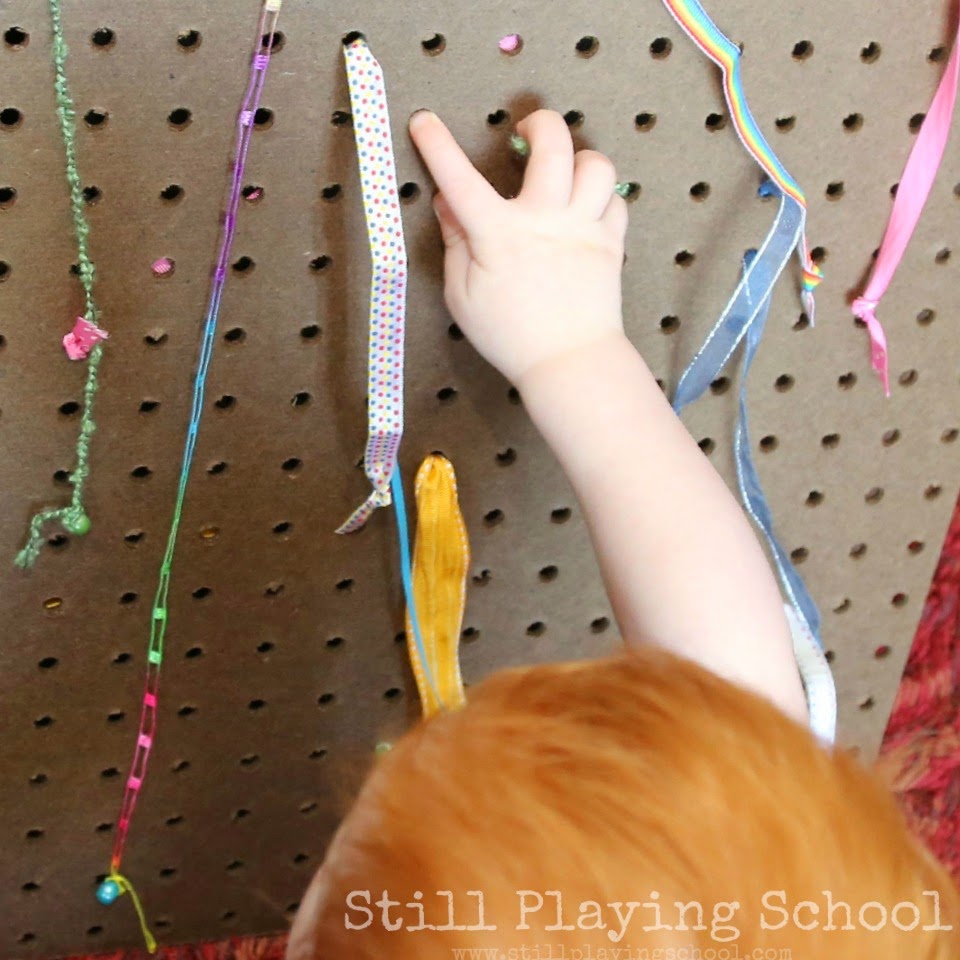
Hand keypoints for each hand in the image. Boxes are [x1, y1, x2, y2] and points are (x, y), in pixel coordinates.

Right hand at [408, 108, 628, 386]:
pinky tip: (586, 210)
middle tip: (527, 132)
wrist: (570, 363)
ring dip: (579, 159)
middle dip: (539, 122)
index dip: (437, 146)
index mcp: (499, 235)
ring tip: (564, 174)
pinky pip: (616, 200)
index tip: (424, 121)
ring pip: (595, 164)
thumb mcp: (463, 296)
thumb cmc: (510, 337)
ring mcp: (583, 227)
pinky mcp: (610, 243)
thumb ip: (455, 243)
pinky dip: (601, 197)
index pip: (459, 179)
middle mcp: (545, 219)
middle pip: (553, 143)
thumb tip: (447, 202)